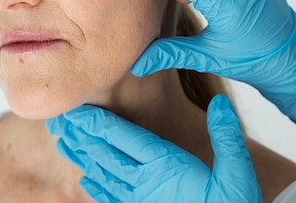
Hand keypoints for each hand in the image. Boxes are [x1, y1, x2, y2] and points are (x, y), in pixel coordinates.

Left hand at [46, 95, 261, 202]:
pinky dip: (96, 186)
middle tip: (59, 120)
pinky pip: (112, 198)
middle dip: (80, 135)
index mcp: (166, 165)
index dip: (97, 121)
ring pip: (104, 174)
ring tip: (63, 143)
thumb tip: (221, 102)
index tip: (76, 109)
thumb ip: (226, 137)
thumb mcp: (237, 172)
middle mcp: (147, 182)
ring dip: (82, 157)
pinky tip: (85, 179)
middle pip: (105, 153)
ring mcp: (142, 200)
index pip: (122, 137)